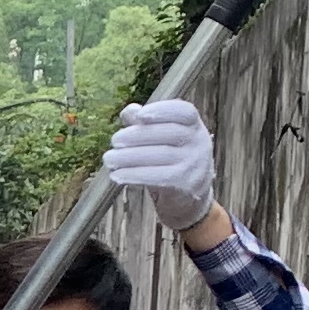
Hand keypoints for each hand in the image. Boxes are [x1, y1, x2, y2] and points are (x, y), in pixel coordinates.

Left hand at [104, 96, 217, 230]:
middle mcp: (199, 142)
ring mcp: (195, 164)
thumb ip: (146, 124)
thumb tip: (129, 111)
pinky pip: (157, 177)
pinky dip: (134, 175)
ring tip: (109, 159)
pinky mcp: (185, 184)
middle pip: (167, 133)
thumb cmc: (170, 162)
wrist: (189, 198)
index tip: (140, 115)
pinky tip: (117, 175)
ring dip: (129, 157)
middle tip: (115, 140)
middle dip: (136, 136)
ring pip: (160, 155)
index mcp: (194, 125)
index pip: (184, 111)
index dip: (162, 110)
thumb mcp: (162, 139)